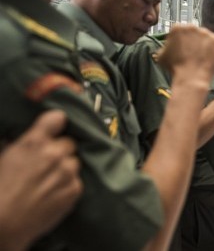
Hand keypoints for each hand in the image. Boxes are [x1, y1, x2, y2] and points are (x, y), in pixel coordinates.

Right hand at [0, 111, 81, 249]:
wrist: (4, 224)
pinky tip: (52, 193)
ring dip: (65, 168)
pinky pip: (76, 180)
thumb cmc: (0, 190)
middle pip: (69, 142)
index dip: (56, 124)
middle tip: (47, 163)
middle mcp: (54, 154)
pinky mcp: (75, 188)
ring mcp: (67, 171)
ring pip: (74, 161)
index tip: (55, 128)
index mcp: (34, 142)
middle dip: (60, 150)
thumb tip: (30, 138)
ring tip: (48, 181)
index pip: (57, 118)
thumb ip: (22, 143)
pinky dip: (68, 185)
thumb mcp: (5, 157)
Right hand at [158, 25, 213, 86]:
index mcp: (177, 28)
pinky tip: (207, 58)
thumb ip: (164, 48)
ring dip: (202, 45)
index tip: (181, 48)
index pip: (179, 32)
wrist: (191, 77)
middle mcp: (192, 27)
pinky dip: (212, 50)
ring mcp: (205, 33)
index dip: (180, 41)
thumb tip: (166, 48)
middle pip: (192, 33)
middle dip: (192, 41)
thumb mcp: (161, 56)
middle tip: (191, 53)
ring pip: (204, 37)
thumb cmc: (175, 68)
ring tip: (199, 58)